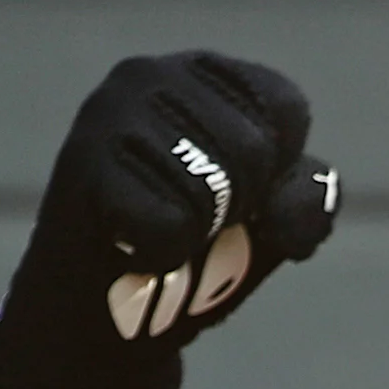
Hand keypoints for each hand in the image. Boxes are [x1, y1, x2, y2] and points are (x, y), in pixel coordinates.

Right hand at [0, 51, 339, 388]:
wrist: (103, 316)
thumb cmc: (193, 253)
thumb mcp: (271, 222)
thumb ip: (308, 200)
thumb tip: (280, 212)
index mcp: (203, 72)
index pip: (286, 108)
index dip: (275, 174)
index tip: (232, 192)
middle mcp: (151, 74)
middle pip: (254, 151)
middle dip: (235, 209)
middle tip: (186, 217)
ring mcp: (109, 111)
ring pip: (212, 190)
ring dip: (195, 235)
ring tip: (153, 226)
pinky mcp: (81, 162)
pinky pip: (169, 224)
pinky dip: (161, 254)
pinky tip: (126, 242)